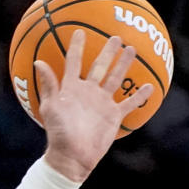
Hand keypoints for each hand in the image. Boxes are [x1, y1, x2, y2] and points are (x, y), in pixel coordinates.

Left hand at [36, 30, 156, 182]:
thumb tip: (39, 62)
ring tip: (132, 50)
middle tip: (116, 37)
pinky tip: (149, 86)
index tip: (79, 31)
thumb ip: (49, 84)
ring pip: (116, 79)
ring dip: (123, 65)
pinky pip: (129, 103)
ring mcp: (102, 103)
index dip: (76, 47)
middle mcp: (89, 92)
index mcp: (72, 89)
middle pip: (100, 66)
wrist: (73, 157)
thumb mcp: (51, 107)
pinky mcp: (113, 116)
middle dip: (108, 52)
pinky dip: (139, 96)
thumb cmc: (59, 133)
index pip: (74, 62)